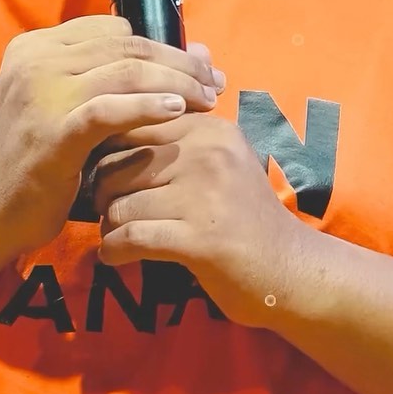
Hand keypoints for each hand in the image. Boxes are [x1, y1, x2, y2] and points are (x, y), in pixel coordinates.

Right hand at [0, 17, 222, 256]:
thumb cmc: (35, 157)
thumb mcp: (66, 106)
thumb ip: (114, 78)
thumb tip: (195, 52)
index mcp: (37, 46)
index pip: (114, 30)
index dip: (162, 45)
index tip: (197, 67)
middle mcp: (37, 60)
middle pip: (127, 46)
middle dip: (179, 62)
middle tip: (215, 80)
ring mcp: (42, 93)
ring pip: (126, 72)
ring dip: (176, 84)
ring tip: (206, 99)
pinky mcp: (53, 131)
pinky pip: (111, 109)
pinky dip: (150, 106)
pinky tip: (177, 112)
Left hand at [93, 110, 304, 326]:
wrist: (290, 269)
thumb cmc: (244, 216)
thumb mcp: (219, 162)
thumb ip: (177, 141)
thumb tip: (112, 130)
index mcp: (210, 129)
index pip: (134, 124)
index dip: (108, 152)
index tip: (108, 177)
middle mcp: (208, 154)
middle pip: (119, 164)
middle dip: (102, 191)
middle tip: (106, 210)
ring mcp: (204, 196)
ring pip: (120, 203)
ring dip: (109, 225)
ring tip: (114, 235)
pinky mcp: (199, 240)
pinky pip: (132, 237)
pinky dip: (114, 250)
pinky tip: (115, 256)